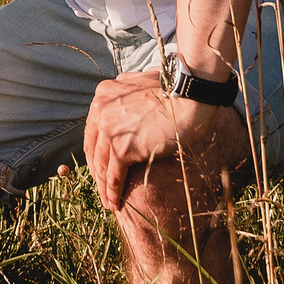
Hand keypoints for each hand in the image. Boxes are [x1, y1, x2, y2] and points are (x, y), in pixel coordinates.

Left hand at [83, 72, 248, 211]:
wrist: (189, 96)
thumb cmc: (174, 90)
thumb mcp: (141, 80)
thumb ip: (127, 87)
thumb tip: (124, 89)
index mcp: (102, 95)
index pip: (94, 131)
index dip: (97, 152)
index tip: (101, 166)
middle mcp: (100, 111)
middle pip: (94, 149)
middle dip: (97, 172)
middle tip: (102, 189)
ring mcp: (109, 130)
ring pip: (101, 165)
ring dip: (104, 187)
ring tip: (108, 203)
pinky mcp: (122, 148)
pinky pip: (114, 175)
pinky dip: (113, 191)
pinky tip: (115, 203)